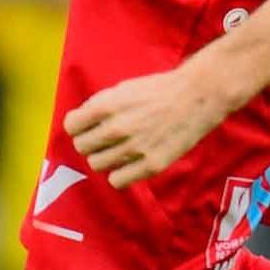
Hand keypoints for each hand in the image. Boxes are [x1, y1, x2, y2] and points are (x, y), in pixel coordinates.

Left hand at [64, 67, 229, 190]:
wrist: (197, 97)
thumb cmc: (160, 90)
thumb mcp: (122, 89)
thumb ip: (99, 106)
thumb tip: (80, 125)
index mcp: (106, 105)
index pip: (71, 126)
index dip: (79, 126)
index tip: (89, 127)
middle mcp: (117, 128)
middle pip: (82, 147)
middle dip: (91, 142)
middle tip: (106, 139)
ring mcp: (134, 148)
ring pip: (97, 165)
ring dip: (105, 158)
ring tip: (120, 150)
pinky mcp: (151, 164)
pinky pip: (117, 181)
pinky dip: (119, 174)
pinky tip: (129, 164)